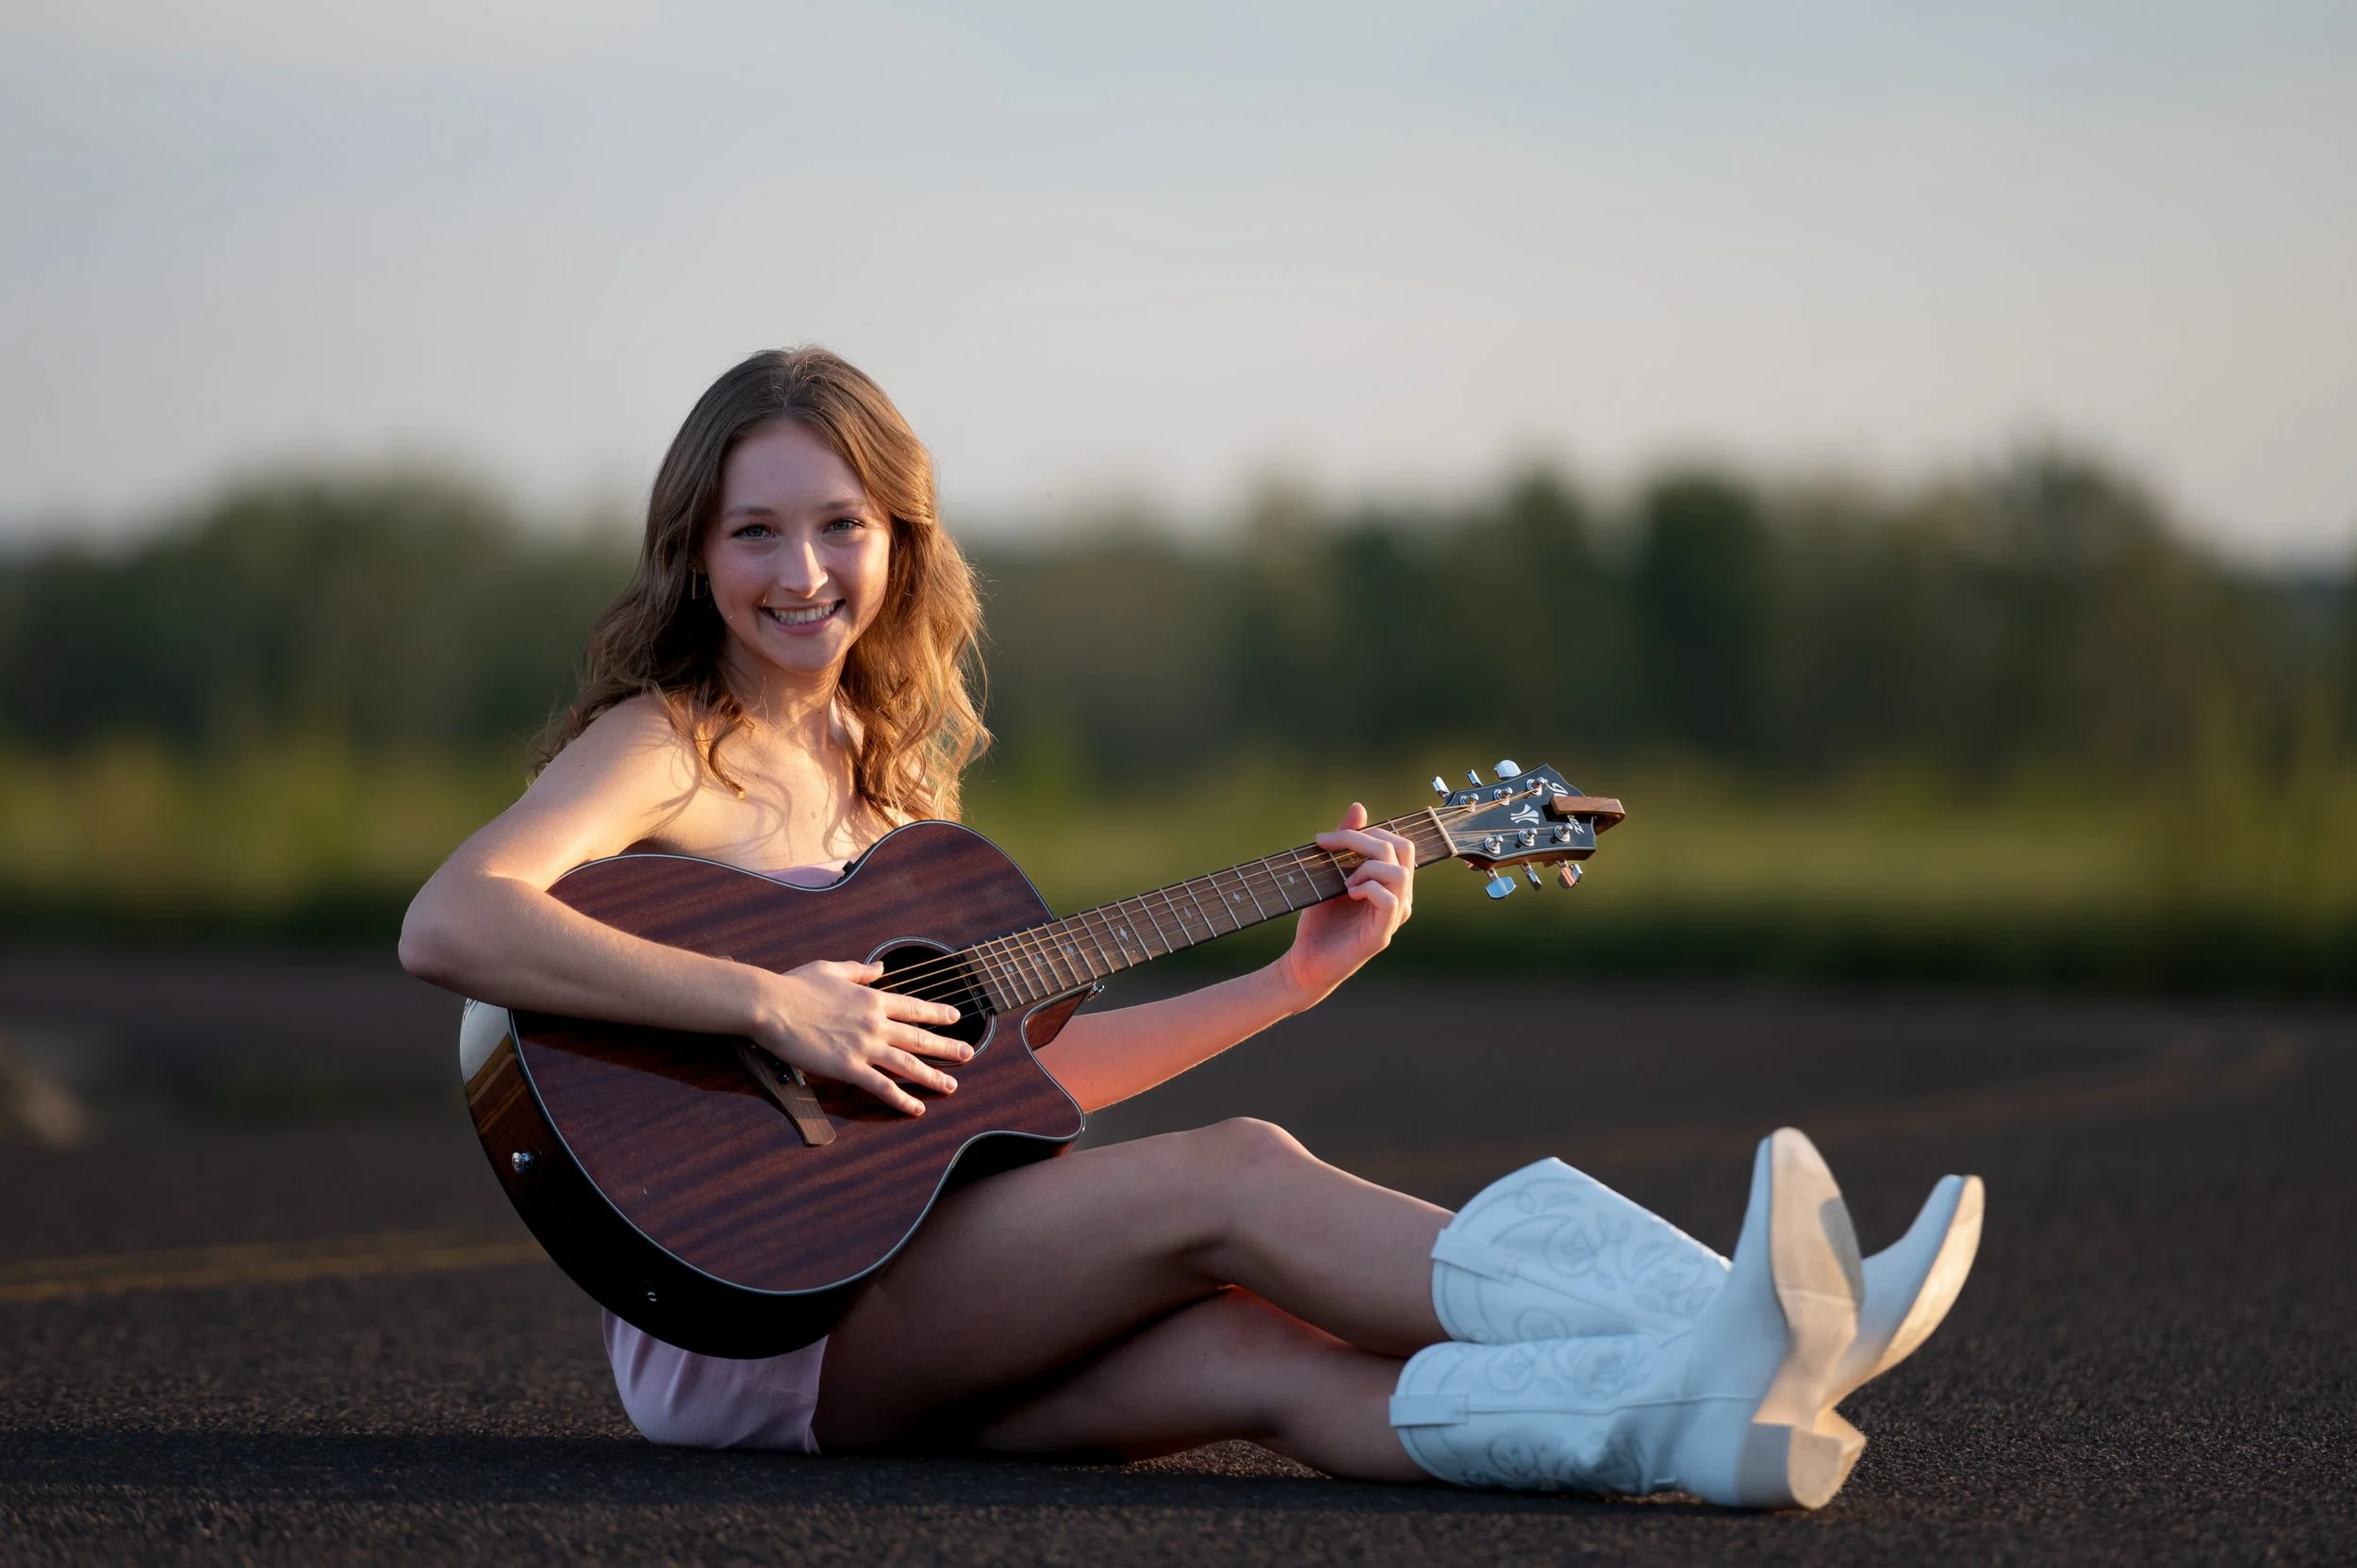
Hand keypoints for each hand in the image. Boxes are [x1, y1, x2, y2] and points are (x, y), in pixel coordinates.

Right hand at [751, 959, 971, 1115]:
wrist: (772, 1005)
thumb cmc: (796, 985)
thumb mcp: (831, 969)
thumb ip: (859, 970)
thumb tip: (881, 967)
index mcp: (872, 998)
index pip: (913, 1007)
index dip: (937, 1013)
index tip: (956, 1018)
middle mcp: (875, 1023)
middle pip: (919, 1037)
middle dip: (947, 1047)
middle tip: (968, 1054)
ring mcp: (865, 1046)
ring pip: (908, 1064)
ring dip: (933, 1076)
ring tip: (952, 1085)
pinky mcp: (849, 1067)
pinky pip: (882, 1086)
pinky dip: (901, 1099)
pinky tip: (916, 1108)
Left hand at [1272, 802, 1415, 1010]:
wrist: (1305, 963)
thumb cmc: (1320, 921)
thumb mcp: (1329, 874)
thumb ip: (1346, 843)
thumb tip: (1359, 807)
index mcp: (1392, 884)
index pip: (1399, 843)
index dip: (1367, 831)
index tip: (1327, 838)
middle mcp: (1400, 899)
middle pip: (1401, 849)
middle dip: (1362, 840)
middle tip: (1328, 846)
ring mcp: (1393, 917)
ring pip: (1399, 872)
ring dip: (1365, 867)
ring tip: (1342, 881)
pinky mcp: (1381, 935)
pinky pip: (1390, 900)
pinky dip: (1368, 888)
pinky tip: (1348, 894)